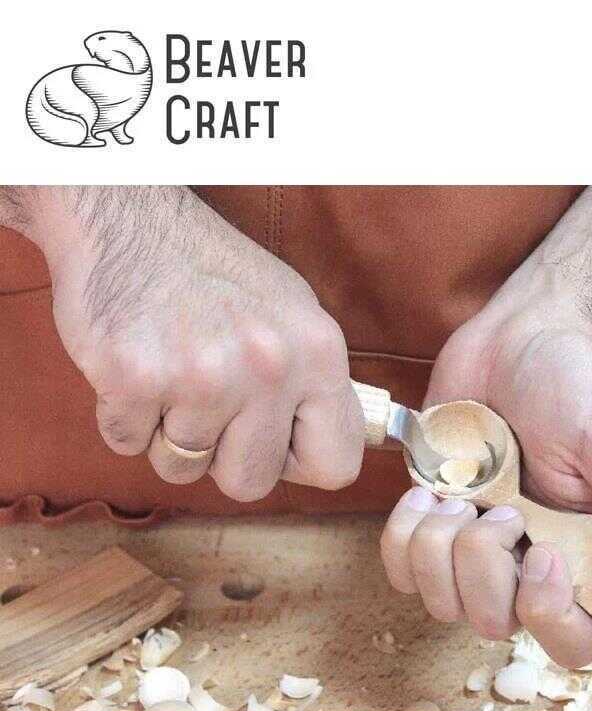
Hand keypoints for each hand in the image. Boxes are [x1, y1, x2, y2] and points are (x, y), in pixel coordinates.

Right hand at [31, 187, 362, 500]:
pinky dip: (128, 418)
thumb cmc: (218, 275)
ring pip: (183, 470)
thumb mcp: (297, 317)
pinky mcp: (134, 379)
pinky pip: (128, 445)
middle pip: (252, 483)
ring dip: (171, 435)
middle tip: (211, 404)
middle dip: (225, 457)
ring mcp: (200, 377)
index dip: (300, 463)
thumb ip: (317, 388)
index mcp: (318, 354)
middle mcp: (267, 367)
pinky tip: (140, 367)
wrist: (134, 220)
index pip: (336, 465)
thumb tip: (329, 456)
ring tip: (174, 374)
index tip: (278, 443)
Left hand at [380, 266, 591, 667]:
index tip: (542, 551)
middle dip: (484, 568)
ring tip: (461, 493)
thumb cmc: (575, 388)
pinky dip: (402, 535)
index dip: (550, 618)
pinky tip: (425, 492)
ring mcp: (470, 544)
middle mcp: (523, 561)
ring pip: (439, 602)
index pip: (571, 639)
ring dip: (440, 547)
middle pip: (493, 624)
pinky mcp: (428, 518)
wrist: (519, 338)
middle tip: (501, 507)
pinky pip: (399, 566)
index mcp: (579, 555)